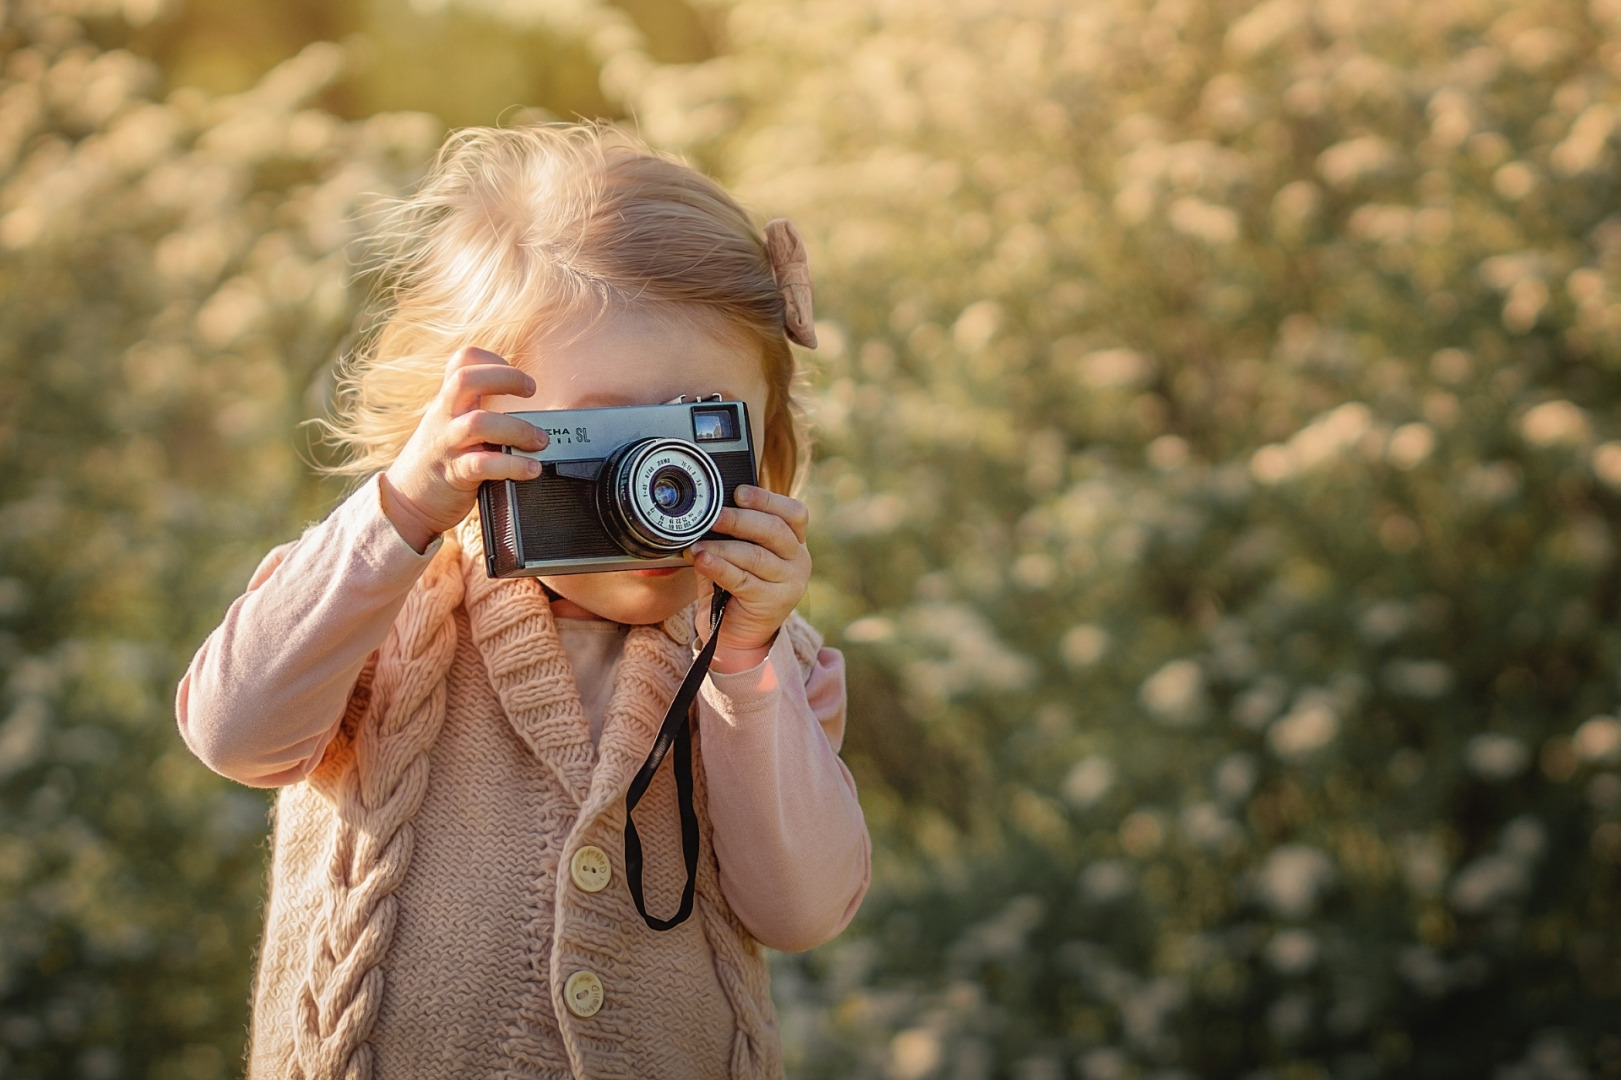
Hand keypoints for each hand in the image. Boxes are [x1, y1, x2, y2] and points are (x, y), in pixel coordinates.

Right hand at [379, 347, 546, 552]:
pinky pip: (484, 464)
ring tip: (540, 441)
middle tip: (531, 391)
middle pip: (466, 379)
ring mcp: (447, 445)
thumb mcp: (451, 427)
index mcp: (447, 403)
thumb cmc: (440, 463)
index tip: (515, 379)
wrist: (406, 504)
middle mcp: (444, 418)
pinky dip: (513, 466)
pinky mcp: (454, 475)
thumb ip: (477, 412)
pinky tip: (531, 469)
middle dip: (505, 378)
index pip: (462, 361)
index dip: (492, 360)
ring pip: (479, 423)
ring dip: (517, 429)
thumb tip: (531, 413)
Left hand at [686, 485, 811, 672]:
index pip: (794, 513)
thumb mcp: (738, 556)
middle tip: (712, 516)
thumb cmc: (736, 589)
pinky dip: (719, 567)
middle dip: (740, 520)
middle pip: (774, 530)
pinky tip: (702, 560)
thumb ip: (731, 535)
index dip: (767, 499)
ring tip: (698, 543)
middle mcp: (799, 561)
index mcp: (795, 542)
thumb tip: (707, 510)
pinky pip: (742, 580)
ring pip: (755, 555)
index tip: (739, 493)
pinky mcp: (773, 603)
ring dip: (723, 546)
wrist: (739, 636)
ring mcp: (789, 583)